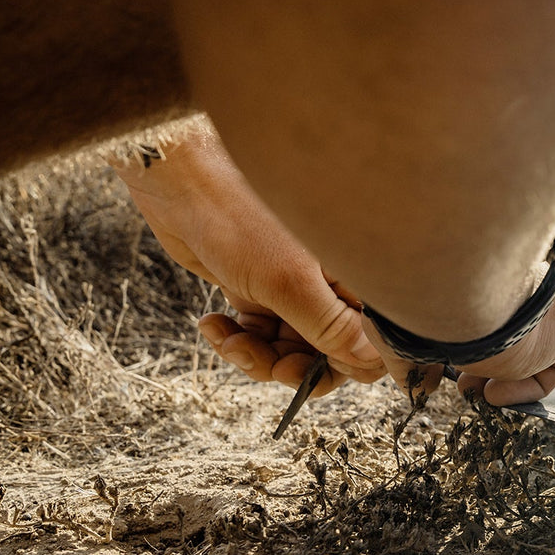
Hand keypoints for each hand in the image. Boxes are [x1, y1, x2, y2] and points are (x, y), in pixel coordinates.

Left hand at [113, 125, 384, 395]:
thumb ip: (330, 326)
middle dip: (297, 367)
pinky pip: (260, 338)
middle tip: (273, 367)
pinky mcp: (262, 293)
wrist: (183, 183)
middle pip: (330, 354)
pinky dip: (237, 342)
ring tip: (231, 341)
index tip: (311, 371)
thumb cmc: (239, 217)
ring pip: (291, 351)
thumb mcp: (288, 281)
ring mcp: (296, 290)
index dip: (345, 365)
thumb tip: (369, 363)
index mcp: (353, 276)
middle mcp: (330, 285)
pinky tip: (213, 324)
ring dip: (259, 358)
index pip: (371, 342)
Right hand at [363, 254, 554, 406]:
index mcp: (493, 252)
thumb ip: (418, 345)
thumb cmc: (422, 297)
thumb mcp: (415, 320)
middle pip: (521, 323)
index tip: (449, 359)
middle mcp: (529, 261)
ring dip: (507, 374)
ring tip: (474, 391)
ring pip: (539, 343)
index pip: (494, 299)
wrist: (455, 290)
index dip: (474, 336)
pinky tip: (494, 391)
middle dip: (491, 360)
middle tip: (462, 381)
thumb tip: (417, 381)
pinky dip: (528, 384)